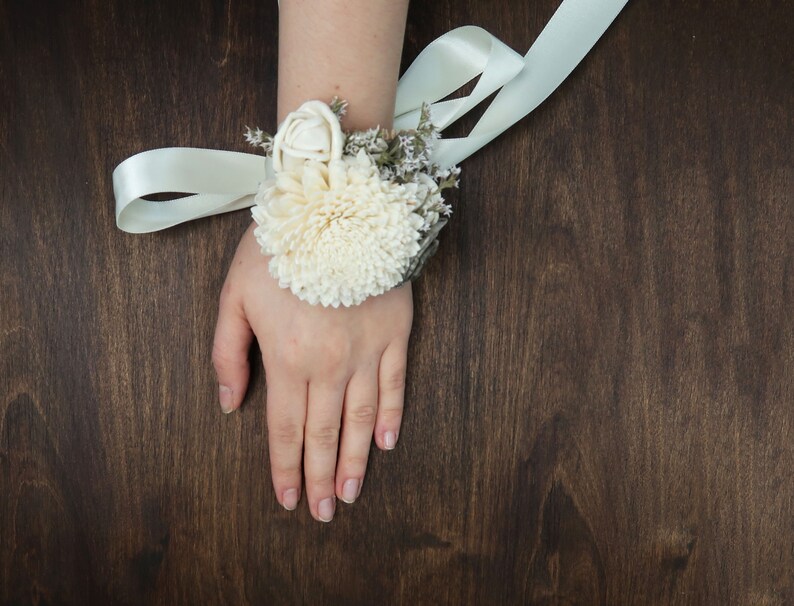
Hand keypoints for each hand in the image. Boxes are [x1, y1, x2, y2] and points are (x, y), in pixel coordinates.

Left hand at [212, 221, 412, 521]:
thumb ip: (226, 353)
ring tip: (351, 493)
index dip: (285, 467)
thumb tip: (229, 403)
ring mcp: (366, 351)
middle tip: (322, 512)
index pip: (285, 429)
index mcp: (287, 357)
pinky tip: (386, 443)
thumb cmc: (279, 248)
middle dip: (320, 477)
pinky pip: (395, 384)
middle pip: (324, 434)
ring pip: (361, 419)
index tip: (287, 498)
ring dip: (355, 461)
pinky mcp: (394, 332)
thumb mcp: (234, 295)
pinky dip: (390, 416)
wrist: (334, 205)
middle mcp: (328, 365)